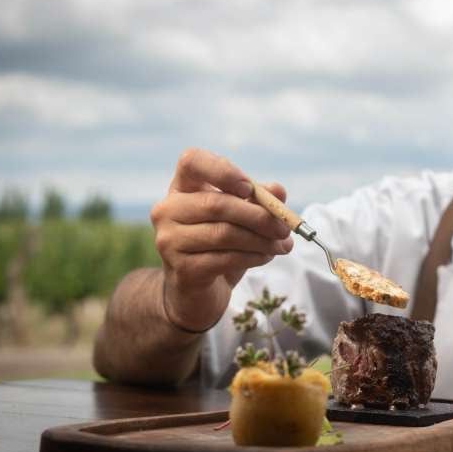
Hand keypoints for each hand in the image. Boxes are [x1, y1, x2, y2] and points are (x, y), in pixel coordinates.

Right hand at [150, 148, 294, 331]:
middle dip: (258, 216)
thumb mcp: (241, 218)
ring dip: (261, 240)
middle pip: (216, 204)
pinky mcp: (181, 269)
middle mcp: (168, 210)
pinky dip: (253, 256)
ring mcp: (170, 241)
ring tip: (282, 245)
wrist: (197, 291)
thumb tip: (279, 191)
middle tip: (284, 227)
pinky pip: (225, 259)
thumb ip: (259, 200)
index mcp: (182, 188)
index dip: (223, 170)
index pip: (192, 161)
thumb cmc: (220, 245)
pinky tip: (266, 257)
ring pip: (224, 233)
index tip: (249, 188)